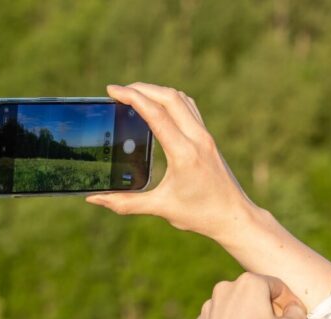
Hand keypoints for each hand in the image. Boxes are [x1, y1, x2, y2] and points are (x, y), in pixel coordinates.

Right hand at [86, 83, 255, 239]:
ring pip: (180, 99)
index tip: (112, 90)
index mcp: (184, 153)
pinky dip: (170, 100)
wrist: (235, 217)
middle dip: (141, 88)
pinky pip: (189, 107)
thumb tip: (94, 199)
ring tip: (134, 94)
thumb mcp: (160, 208)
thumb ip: (124, 203)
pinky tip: (157, 107)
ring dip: (156, 91)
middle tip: (118, 90)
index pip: (156, 114)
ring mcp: (205, 136)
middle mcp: (197, 139)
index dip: (132, 97)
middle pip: (169, 97)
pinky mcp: (208, 138)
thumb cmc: (200, 214)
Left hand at [186, 273, 306, 318]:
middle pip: (255, 293)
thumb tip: (294, 308)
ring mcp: (210, 304)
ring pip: (236, 306)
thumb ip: (297, 313)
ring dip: (248, 316)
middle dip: (268, 307)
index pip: (277, 286)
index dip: (290, 301)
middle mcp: (226, 287)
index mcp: (249, 283)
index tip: (294, 316)